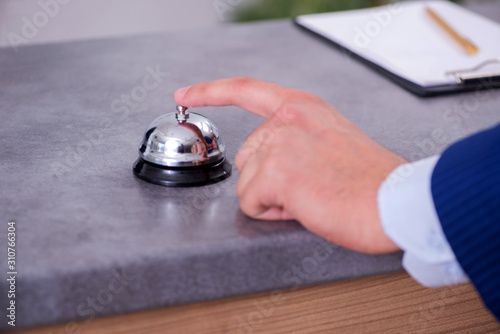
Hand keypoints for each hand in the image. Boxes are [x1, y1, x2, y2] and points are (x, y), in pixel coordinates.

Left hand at [175, 77, 405, 253]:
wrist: (395, 200)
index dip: (211, 91)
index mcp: (302, 108)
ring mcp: (280, 144)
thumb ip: (296, 138)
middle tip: (310, 185)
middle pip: (245, 158)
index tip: (186, 93)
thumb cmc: (369, 179)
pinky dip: (274, 214)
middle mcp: (287, 120)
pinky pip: (252, 204)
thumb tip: (269, 161)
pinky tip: (305, 206)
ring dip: (273, 198)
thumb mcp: (331, 139)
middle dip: (269, 180)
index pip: (247, 90)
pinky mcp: (276, 172)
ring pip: (247, 185)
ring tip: (312, 196)